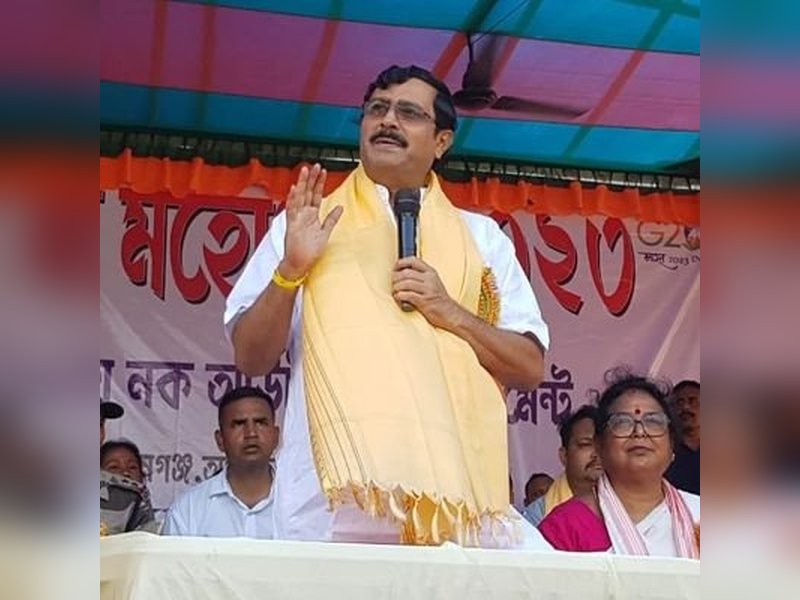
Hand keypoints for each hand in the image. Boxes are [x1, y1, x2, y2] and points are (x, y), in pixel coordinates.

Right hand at [280, 164, 342, 278]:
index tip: (323, 171)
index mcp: (311, 216)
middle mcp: (303, 215)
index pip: (316, 195)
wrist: (299, 264)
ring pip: (299, 197)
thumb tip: (340, 207)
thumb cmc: (310, 251)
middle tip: (315, 166)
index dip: (319, 183)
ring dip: (302, 184)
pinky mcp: (292, 225)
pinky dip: (292, 200)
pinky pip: (292, 210)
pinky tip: (294, 189)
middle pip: (307, 193)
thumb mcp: (325, 232)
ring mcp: (297, 219)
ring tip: (305, 171)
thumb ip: (331, 219)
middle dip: (311, 179)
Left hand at [392, 257, 462, 329]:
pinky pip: (407, 295)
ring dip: (396, 288)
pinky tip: (399, 299)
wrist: (451, 314)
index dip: (401, 263)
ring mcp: (428, 290)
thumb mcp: (432, 283)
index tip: (395, 268)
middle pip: (406, 272)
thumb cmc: (439, 300)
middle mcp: (430, 279)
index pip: (414, 260)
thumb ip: (420, 277)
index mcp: (431, 273)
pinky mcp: (425, 301)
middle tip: (393, 284)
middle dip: (395, 278)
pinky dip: (399, 297)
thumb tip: (401, 274)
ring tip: (396, 292)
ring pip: (405, 283)